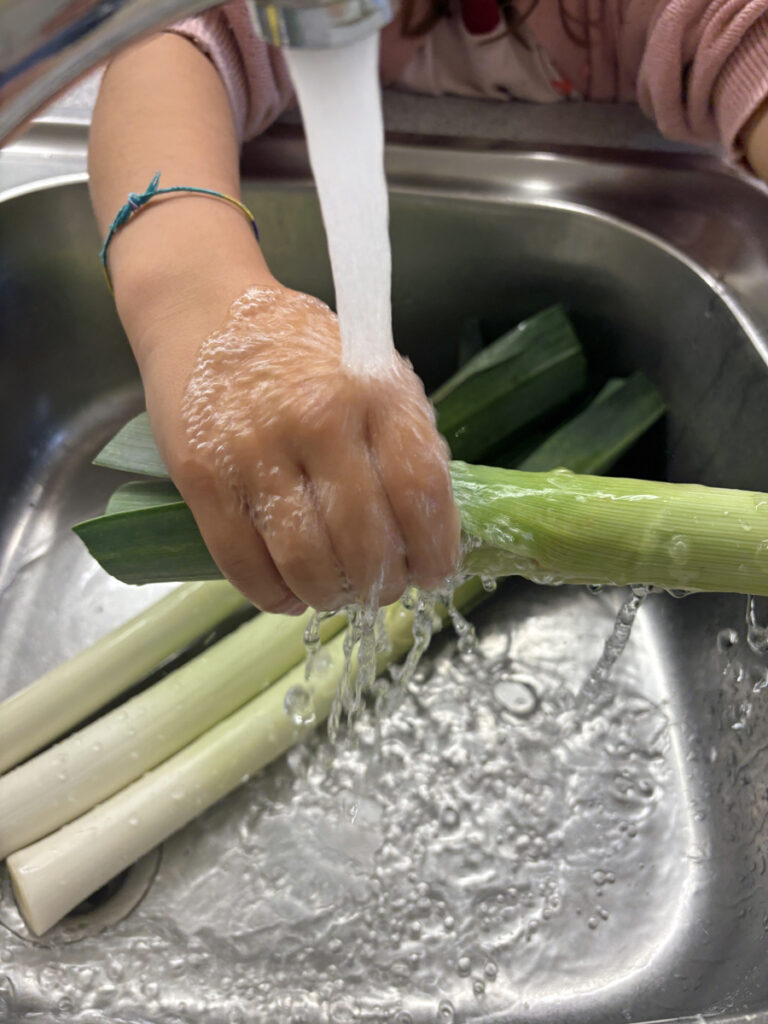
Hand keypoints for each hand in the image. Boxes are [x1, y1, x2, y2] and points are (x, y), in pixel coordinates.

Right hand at [141, 282, 460, 612]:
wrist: (200, 309)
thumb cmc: (296, 347)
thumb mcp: (368, 369)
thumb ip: (400, 436)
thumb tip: (429, 526)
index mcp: (373, 389)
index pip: (420, 490)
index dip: (435, 549)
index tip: (435, 573)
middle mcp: (317, 419)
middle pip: (366, 540)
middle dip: (382, 584)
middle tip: (382, 589)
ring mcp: (254, 450)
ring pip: (306, 562)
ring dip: (330, 595)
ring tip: (337, 592)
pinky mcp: (202, 477)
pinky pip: (242, 563)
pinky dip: (272, 595)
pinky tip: (289, 595)